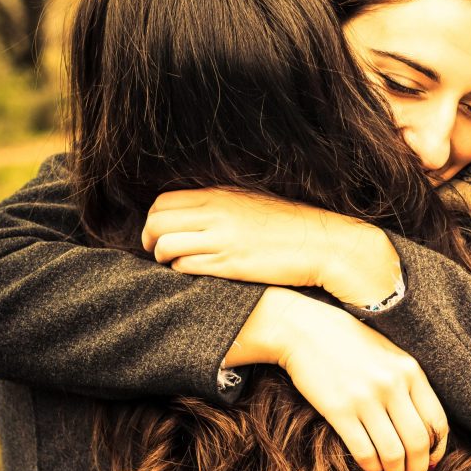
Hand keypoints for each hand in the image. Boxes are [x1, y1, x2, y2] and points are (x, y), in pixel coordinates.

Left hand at [141, 188, 400, 305]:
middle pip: (157, 222)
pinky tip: (194, 275)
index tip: (159, 233)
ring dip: (163, 259)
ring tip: (173, 266)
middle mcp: (216, 213)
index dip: (153, 220)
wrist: (321, 243)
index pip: (164, 202)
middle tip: (157, 252)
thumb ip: (222, 204)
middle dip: (150, 239)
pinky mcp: (230, 265)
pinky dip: (182, 272)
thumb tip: (196, 213)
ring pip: (166, 246)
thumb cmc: (290, 225)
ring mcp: (222, 239)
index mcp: (220, 195)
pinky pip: (187, 267)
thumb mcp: (253, 202)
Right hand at [229, 286, 448, 470]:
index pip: (437, 421)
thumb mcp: (389, 354)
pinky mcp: (339, 410)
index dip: (437, 450)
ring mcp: (366, 398)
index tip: (430, 461)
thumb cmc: (350, 343)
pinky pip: (364, 452)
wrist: (305, 330)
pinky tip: (370, 467)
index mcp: (410, 370)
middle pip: (418, 442)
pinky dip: (371, 467)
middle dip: (418, 468)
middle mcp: (392, 384)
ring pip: (393, 453)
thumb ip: (408, 384)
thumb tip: (425, 427)